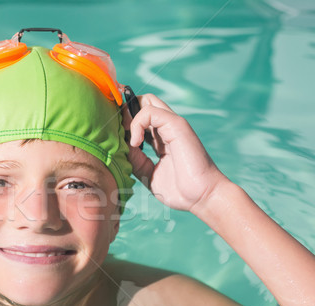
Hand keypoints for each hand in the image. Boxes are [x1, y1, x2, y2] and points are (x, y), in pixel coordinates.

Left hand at [124, 94, 227, 212]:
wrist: (201, 197)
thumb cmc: (179, 190)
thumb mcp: (148, 173)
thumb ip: (135, 159)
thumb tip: (121, 146)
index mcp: (161, 138)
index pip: (140, 116)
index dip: (124, 121)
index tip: (113, 135)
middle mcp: (167, 128)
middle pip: (143, 101)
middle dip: (124, 112)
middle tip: (117, 132)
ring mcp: (172, 124)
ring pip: (146, 100)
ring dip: (129, 116)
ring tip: (127, 139)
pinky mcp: (177, 125)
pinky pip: (149, 112)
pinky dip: (136, 124)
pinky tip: (135, 143)